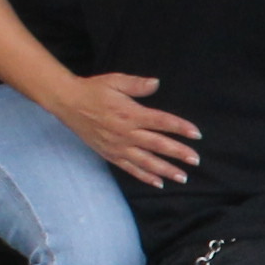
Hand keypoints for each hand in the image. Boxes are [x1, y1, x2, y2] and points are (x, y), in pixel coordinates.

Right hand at [54, 71, 202, 186]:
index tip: (196, 134)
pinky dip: (145, 176)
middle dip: (178, 153)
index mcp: (130, 113)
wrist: (68, 103)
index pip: (161, 121)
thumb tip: (157, 83)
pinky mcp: (110, 154)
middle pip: (158, 144)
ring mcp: (118, 146)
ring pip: (146, 161)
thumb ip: (137, 84)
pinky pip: (130, 168)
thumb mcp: (115, 81)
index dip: (180, 128)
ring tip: (182, 177)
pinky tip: (159, 183)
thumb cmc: (94, 90)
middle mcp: (126, 133)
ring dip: (166, 170)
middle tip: (195, 160)